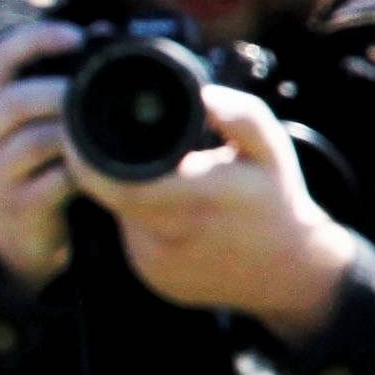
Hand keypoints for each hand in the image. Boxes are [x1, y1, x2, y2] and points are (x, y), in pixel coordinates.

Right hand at [0, 25, 80, 295]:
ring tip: (100, 132)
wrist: (9, 242)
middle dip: (62, 93)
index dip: (37, 39)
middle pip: (15, 100)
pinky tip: (98, 165)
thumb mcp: (20, 126)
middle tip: (96, 94)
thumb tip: (102, 31)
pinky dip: (84, 169)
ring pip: (36, 140)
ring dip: (76, 133)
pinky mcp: (17, 206)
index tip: (76, 35)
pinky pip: (56, 180)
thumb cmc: (28, 171)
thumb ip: (49, 84)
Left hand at [83, 85, 360, 340]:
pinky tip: (168, 212)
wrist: (291, 271)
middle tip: (106, 147)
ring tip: (161, 180)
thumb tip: (202, 93)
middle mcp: (176, 237)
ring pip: (121, 218)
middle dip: (107, 170)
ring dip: (128, 194)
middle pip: (114, 198)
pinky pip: (133, 242)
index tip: (82, 135)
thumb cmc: (277, 200)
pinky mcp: (157, 281)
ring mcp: (162, 266)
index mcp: (202, 198)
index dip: (90, 160)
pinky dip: (139, 222)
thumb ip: (239, 115)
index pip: (121, 183)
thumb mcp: (270, 148)